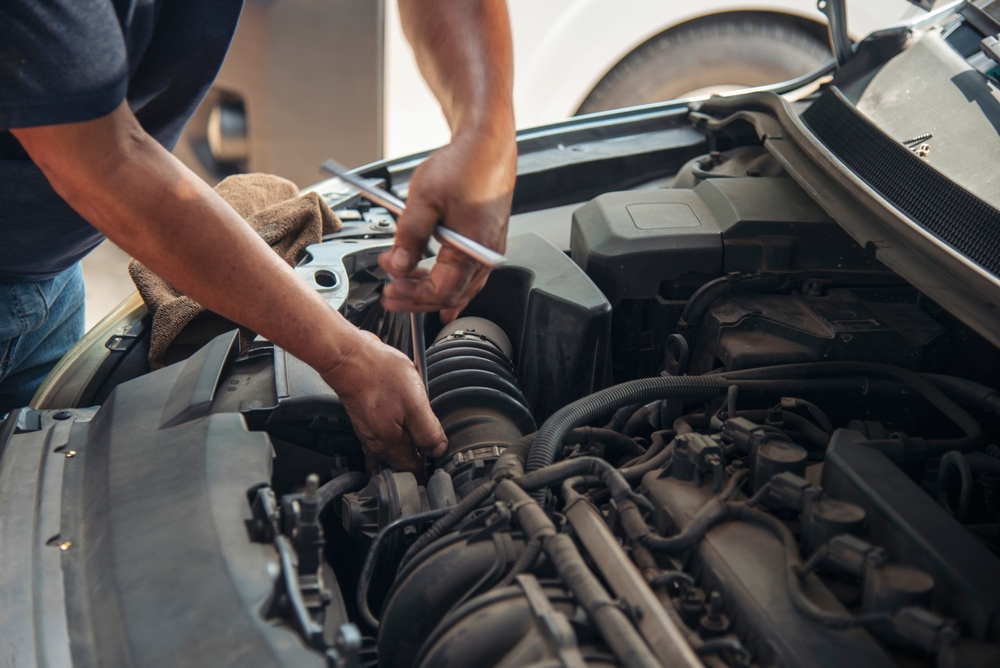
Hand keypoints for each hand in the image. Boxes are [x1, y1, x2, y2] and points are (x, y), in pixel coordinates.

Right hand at [322, 331, 446, 477]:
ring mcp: (368, 432)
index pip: (413, 471)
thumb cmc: (379, 374)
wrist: (349, 356)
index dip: (429, 470)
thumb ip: (428, 431)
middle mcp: (376, 444)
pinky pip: (384, 435)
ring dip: (407, 448)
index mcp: (390, 445)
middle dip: (417, 462)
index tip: (440, 466)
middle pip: (400, 464)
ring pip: (391, 450)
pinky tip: (404, 421)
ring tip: (421, 438)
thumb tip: (439, 450)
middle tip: (434, 452)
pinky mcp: (365, 419)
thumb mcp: (415, 403)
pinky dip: (396, 433)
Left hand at [379, 126, 515, 321]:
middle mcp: (486, 255)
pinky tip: (438, 287)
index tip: (390, 291)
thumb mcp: (424, 198)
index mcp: (472, 248)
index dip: (412, 295)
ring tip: (407, 287)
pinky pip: (469, 274)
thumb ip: (409, 236)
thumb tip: (398, 266)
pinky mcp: (487, 242)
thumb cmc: (465, 165)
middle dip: (418, 298)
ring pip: (461, 287)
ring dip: (432, 291)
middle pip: (452, 295)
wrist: (487, 144)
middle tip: (392, 295)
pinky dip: (450, 283)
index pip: (441, 290)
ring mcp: (489, 250)